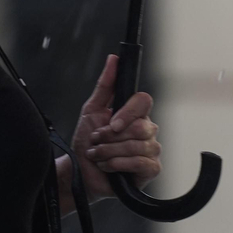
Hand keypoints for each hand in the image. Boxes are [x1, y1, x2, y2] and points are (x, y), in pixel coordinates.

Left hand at [69, 55, 160, 202]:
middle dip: (110, 138)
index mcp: (135, 114)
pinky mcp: (151, 169)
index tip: (111, 124)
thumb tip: (113, 59)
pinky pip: (141, 163)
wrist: (81, 172)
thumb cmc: (87, 143)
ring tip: (98, 156)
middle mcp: (147, 129)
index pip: (144, 101)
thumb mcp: (91, 110)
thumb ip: (105, 85)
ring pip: (138, 145)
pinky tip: (108, 167)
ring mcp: (151, 150)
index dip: (128, 113)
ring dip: (110, 152)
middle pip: (141, 126)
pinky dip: (118, 165)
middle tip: (97, 142)